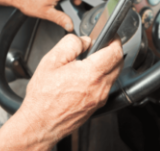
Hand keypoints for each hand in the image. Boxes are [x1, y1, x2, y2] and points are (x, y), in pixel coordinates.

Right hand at [0, 34, 122, 150]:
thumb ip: (71, 44)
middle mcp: (100, 87)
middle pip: (118, 63)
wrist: (40, 123)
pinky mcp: (97, 105)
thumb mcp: (52, 60)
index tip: (111, 36)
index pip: (115, 52)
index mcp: (91, 74)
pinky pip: (107, 86)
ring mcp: (100, 98)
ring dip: (108, 64)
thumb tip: (85, 40)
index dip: (115, 40)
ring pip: (114, 75)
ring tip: (90, 61)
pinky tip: (86, 76)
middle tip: (101, 46)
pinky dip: (102, 77)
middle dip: (113, 51)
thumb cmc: (43, 97)